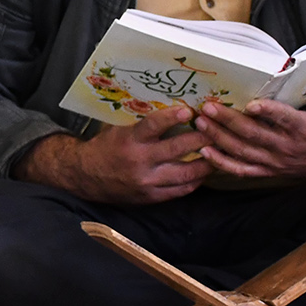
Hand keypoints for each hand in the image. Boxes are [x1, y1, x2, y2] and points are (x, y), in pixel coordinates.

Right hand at [12, 104, 212, 203]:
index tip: (190, 110)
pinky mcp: (151, 197)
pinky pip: (180, 190)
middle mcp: (139, 162)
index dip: (173, 117)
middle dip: (201, 139)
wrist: (86, 176)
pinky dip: (195, 181)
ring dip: (206, 162)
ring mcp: (147, 182)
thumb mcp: (119, 130)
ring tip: (219, 152)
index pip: (154, 126)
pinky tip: (204, 171)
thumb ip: (143, 124)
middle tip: (216, 129)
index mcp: (129, 141)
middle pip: (177, 150)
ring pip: (185, 174)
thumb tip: (171, 108)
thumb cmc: (106, 147)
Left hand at [193, 61, 305, 179]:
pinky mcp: (269, 170)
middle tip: (208, 107)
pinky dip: (223, 163)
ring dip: (219, 138)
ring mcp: (276, 162)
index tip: (251, 104)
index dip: (268, 113)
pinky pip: (242, 170)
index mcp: (305, 129)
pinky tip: (204, 151)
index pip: (285, 120)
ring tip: (199, 123)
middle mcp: (288, 148)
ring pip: (243, 152)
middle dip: (228, 122)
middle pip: (254, 135)